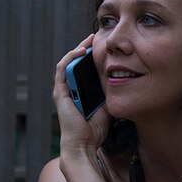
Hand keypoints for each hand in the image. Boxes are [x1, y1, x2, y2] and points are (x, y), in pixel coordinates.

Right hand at [53, 34, 110, 154]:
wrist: (84, 144)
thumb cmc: (95, 129)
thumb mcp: (107, 106)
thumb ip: (109, 93)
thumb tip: (121, 81)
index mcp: (80, 91)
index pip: (84, 69)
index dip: (92, 57)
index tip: (104, 47)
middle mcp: (70, 89)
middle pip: (76, 64)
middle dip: (86, 49)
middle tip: (97, 38)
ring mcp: (63, 90)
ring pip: (68, 63)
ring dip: (78, 50)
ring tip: (89, 40)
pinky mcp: (59, 92)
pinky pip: (63, 70)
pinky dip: (71, 58)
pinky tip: (81, 51)